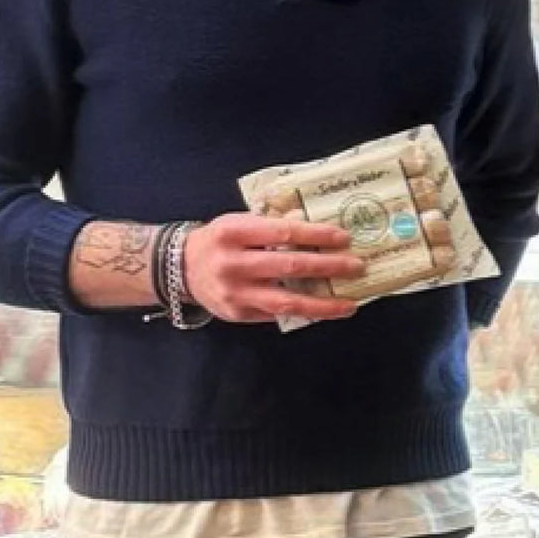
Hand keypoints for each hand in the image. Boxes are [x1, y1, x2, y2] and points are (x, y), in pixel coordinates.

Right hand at [182, 213, 366, 323]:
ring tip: (349, 303)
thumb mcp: (240, 221)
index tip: (344, 238)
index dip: (316, 235)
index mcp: (234, 232)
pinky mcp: (238, 314)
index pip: (283, 233)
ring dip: (322, 304)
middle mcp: (233, 264)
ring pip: (286, 302)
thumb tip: (317, 230)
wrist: (181, 267)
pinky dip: (304, 313)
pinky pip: (277, 316)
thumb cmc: (221, 239)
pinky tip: (325, 309)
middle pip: (290, 267)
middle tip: (357, 266)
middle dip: (328, 267)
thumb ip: (272, 225)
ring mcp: (235, 293)